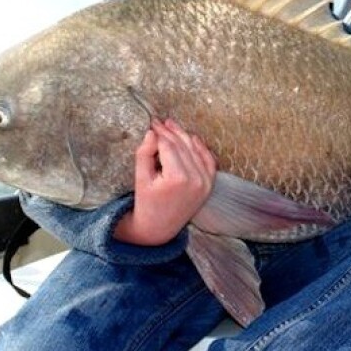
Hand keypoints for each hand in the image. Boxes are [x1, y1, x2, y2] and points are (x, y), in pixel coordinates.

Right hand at [114, 118, 216, 244]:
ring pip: (195, 150)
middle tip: (160, 122)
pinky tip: (192, 138)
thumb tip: (152, 132)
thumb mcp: (141, 178)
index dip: (160, 132)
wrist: (158, 228)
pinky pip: (209, 160)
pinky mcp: (209, 185)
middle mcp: (196, 179)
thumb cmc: (146, 203)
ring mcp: (205, 182)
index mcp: (177, 178)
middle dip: (171, 132)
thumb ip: (144, 154)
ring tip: (172, 126)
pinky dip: (201, 148)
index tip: (152, 123)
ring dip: (184, 136)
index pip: (168, 146)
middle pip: (183, 146)